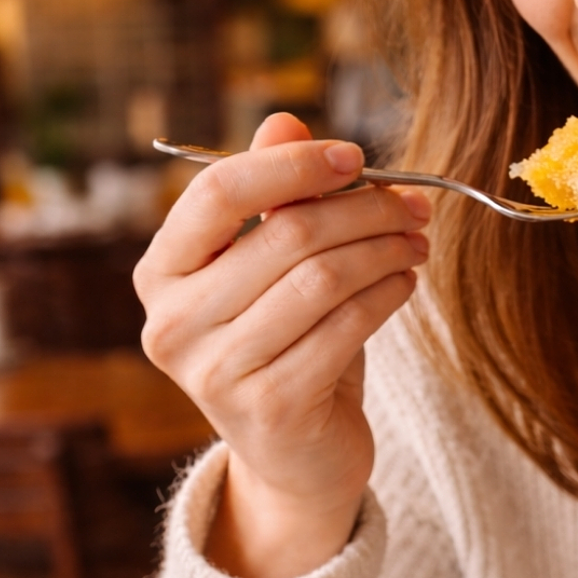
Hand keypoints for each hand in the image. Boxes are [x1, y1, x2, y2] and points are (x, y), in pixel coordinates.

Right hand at [134, 112, 430, 577]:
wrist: (296, 457)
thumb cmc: (285, 347)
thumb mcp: (273, 270)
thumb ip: (273, 198)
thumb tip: (286, 121)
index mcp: (161, 274)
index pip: (216, 193)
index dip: (291, 167)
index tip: (355, 157)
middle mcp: (172, 324)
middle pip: (285, 236)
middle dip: (362, 211)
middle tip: (412, 206)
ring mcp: (215, 372)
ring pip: (320, 280)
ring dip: (383, 251)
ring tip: (416, 242)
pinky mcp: (268, 407)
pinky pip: (343, 328)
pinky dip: (385, 296)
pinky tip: (405, 283)